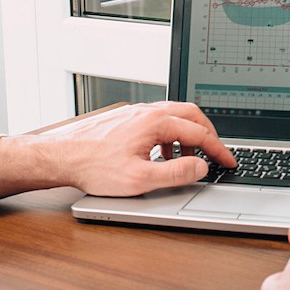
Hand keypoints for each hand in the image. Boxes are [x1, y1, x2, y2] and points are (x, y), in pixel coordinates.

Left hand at [0, 101, 235, 201]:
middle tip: (216, 153)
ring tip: (188, 159)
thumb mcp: (139, 179)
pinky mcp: (127, 118)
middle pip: (191, 115)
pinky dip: (171, 135)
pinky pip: (159, 120)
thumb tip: (200, 167)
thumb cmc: (93, 167)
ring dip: (188, 135)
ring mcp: (137, 112)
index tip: (228, 162)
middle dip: (208, 134)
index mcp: (155, 122)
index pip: (199, 133)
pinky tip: (161, 154)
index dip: (218, 150)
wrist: (61, 156)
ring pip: (174, 115)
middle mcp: (148, 111)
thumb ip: (175, 173)